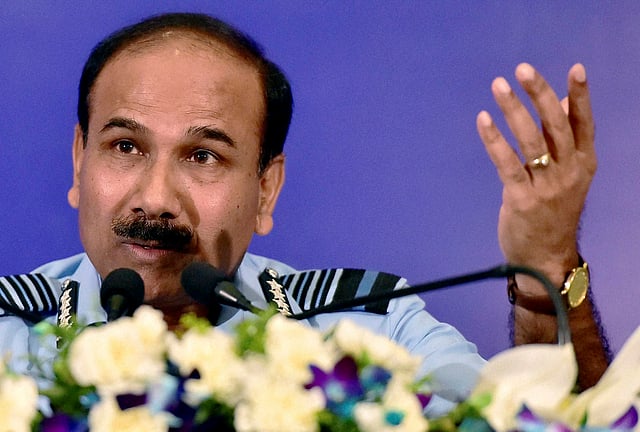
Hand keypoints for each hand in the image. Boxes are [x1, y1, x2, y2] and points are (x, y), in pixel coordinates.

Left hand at [477, 63, 595, 285]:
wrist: (545, 257)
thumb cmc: (554, 211)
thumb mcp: (569, 176)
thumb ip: (565, 141)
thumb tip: (563, 101)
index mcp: (584, 164)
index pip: (584, 124)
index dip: (581, 96)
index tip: (576, 68)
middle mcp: (569, 172)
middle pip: (556, 126)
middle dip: (540, 94)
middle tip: (523, 69)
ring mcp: (547, 187)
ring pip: (530, 140)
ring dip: (513, 110)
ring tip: (499, 86)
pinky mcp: (522, 199)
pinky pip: (506, 163)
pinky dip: (494, 139)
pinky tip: (484, 120)